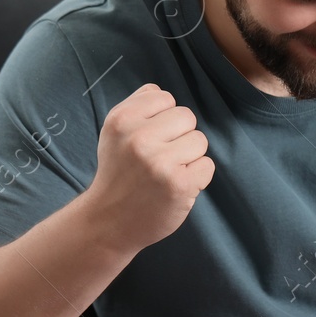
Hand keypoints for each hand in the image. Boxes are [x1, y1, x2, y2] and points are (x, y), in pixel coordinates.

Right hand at [85, 83, 214, 252]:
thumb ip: (138, 107)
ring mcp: (160, 162)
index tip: (148, 139)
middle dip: (179, 136)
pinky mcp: (180, 184)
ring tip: (167, 173)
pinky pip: (207, 165)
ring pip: (200, 140)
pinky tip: (176, 186)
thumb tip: (165, 94)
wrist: (108, 222)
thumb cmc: (118, 173)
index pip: (165, 97)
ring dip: (189, 157)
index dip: (162, 119)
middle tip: (160, 158)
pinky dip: (197, 177)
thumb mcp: (114, 133)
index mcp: (122, 119)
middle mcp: (139, 138)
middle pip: (187, 117)